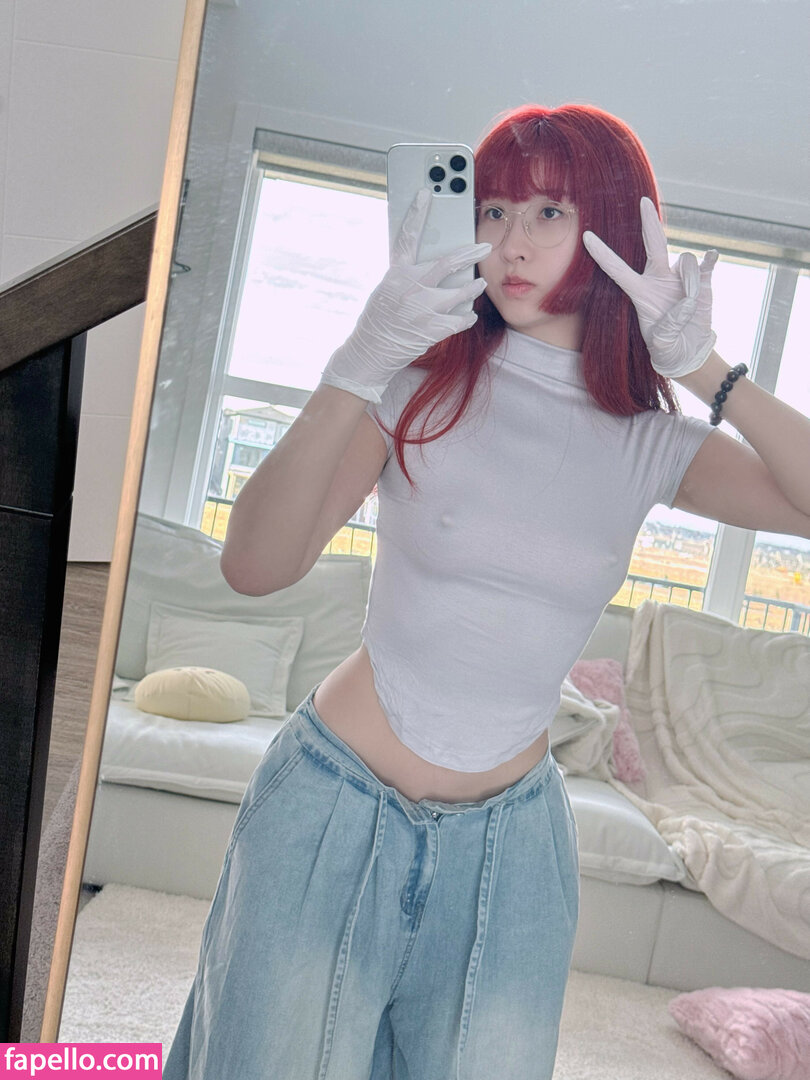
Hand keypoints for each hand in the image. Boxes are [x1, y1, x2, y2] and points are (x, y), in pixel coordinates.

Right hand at [321, 188, 490, 402]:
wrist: (370, 353)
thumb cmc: (378, 320)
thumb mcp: (386, 290)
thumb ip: (406, 276)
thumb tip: (429, 264)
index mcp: (396, 273)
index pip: (407, 236)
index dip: (416, 212)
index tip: (427, 192)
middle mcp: (410, 288)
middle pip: (447, 263)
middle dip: (470, 254)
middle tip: (485, 248)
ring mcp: (422, 309)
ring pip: (460, 293)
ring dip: (473, 288)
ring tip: (480, 283)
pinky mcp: (431, 330)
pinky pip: (459, 320)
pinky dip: (466, 317)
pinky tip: (469, 315)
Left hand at [582, 196, 717, 377]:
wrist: (690, 351)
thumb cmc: (668, 348)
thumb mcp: (662, 344)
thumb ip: (669, 327)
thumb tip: (686, 303)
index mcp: (640, 292)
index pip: (617, 269)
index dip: (602, 254)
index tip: (586, 236)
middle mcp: (658, 278)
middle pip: (652, 244)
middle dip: (648, 222)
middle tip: (643, 201)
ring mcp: (680, 277)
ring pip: (684, 259)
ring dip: (690, 280)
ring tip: (692, 306)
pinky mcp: (703, 280)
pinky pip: (706, 263)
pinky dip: (709, 260)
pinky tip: (711, 257)